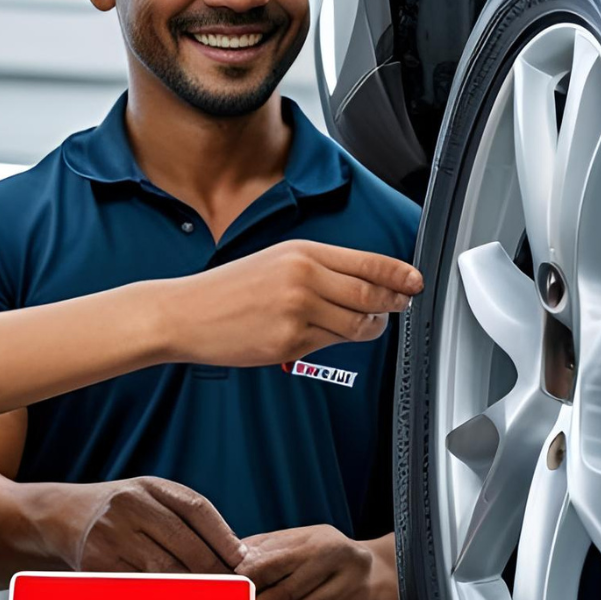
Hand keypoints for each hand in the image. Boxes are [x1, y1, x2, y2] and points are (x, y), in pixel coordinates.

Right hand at [35, 477, 243, 574]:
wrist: (65, 516)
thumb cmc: (123, 511)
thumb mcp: (151, 497)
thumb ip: (187, 517)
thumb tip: (235, 553)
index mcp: (148, 487)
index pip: (196, 509)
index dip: (223, 536)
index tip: (242, 559)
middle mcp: (128, 507)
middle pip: (184, 543)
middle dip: (214, 570)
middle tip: (234, 589)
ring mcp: (110, 537)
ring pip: (165, 571)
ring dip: (194, 589)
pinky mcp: (97, 566)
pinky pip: (140, 588)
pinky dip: (164, 599)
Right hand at [156, 241, 421, 367]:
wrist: (185, 313)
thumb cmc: (228, 289)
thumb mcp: (276, 261)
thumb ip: (319, 270)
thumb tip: (365, 283)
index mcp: (302, 253)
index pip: (368, 262)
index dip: (400, 274)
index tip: (415, 282)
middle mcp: (303, 279)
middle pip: (371, 295)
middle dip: (393, 303)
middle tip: (401, 305)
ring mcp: (297, 312)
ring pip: (356, 326)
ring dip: (370, 327)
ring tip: (367, 324)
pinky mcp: (289, 343)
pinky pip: (330, 347)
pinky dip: (335, 343)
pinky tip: (325, 335)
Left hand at [235, 526, 396, 599]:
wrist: (376, 571)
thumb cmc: (329, 553)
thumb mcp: (301, 539)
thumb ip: (269, 549)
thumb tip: (233, 561)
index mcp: (316, 541)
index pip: (272, 562)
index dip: (248, 579)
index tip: (229, 588)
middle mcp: (334, 562)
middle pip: (286, 592)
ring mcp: (346, 586)